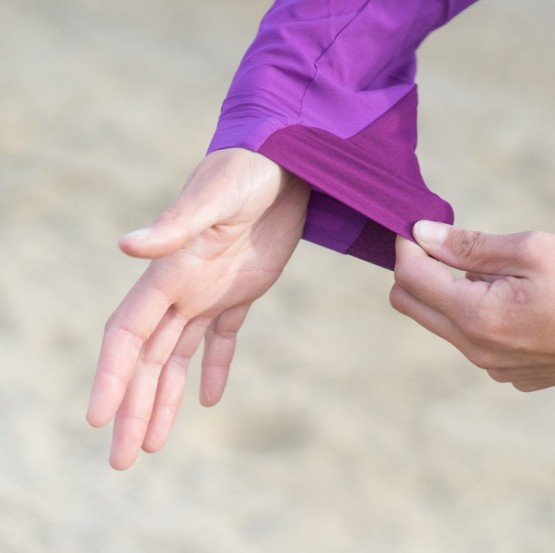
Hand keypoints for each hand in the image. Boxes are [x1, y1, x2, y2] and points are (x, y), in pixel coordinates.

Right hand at [87, 148, 309, 468]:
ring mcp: (211, 290)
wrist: (288, 159)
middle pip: (147, 359)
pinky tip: (206, 399)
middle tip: (122, 460)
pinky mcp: (244, 289)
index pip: (128, 335)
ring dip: (164, 399)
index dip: (112, 377)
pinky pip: (222, 337)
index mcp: (169, 273)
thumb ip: (175, 224)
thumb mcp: (216, 196)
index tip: (100, 419)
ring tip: (154, 443)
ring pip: (178, 356)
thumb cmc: (249, 169)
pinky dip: (213, 367)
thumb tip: (126, 248)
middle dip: (133, 407)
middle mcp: (182, 288)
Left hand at [390, 221, 554, 390]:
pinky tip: (515, 299)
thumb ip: (469, 245)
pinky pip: (475, 342)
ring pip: (444, 325)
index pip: (410, 279)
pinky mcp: (514, 375)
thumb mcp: (532, 248)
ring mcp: (496, 369)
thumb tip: (422, 235)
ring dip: (450, 293)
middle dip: (417, 270)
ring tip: (494, 270)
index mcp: (478, 318)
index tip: (422, 224)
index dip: (408, 244)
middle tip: (447, 243)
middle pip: (413, 306)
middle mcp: (479, 352)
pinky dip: (477, 315)